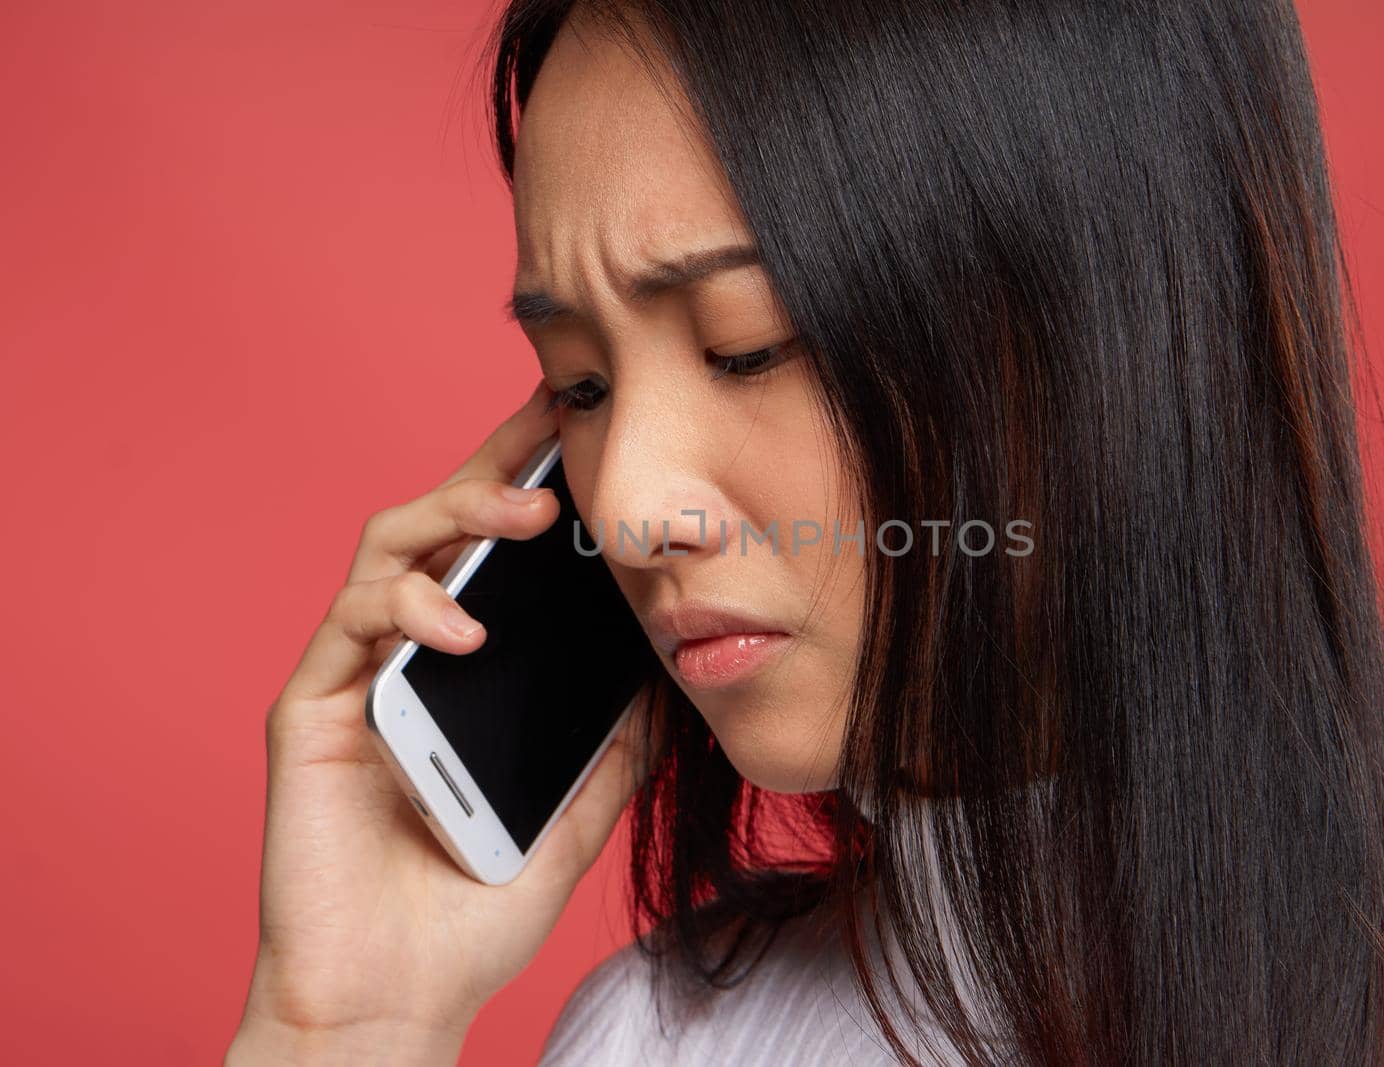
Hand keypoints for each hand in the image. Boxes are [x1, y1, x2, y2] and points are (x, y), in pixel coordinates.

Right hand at [227, 383, 660, 1064]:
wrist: (399, 997)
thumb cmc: (476, 908)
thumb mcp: (578, 809)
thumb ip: (617, 740)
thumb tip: (673, 666)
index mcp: (467, 668)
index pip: (495, 554)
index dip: (528, 482)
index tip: (582, 426)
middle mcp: (404, 656)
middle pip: (437, 527)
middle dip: (492, 470)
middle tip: (552, 436)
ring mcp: (354, 677)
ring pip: (386, 552)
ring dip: (454, 519)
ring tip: (522, 517)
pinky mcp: (307, 711)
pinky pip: (348, 627)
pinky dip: (406, 610)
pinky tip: (461, 630)